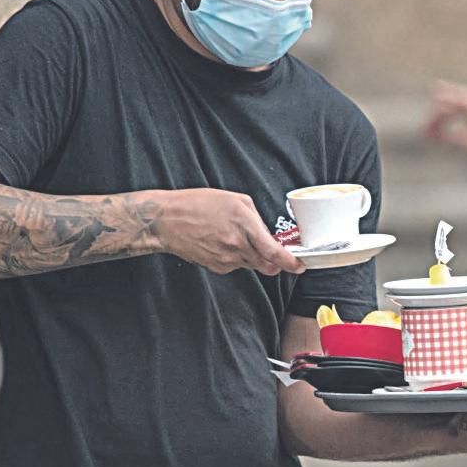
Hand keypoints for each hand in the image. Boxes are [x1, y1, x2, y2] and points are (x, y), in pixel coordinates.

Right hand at [153, 187, 303, 275]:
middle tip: (276, 255)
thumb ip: (256, 218)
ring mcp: (226, 259)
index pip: (274, 252)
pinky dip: (237, 257)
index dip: (291, 263)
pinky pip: (236, 265)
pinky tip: (223, 243)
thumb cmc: (198, 204)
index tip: (299, 265)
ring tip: (238, 238)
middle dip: (276, 264)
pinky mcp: (217, 266)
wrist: (167, 221)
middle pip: (268, 266)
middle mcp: (237, 246)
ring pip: (252, 265)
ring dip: (254, 257)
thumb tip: (267, 234)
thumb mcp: (235, 200)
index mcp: (245, 225)